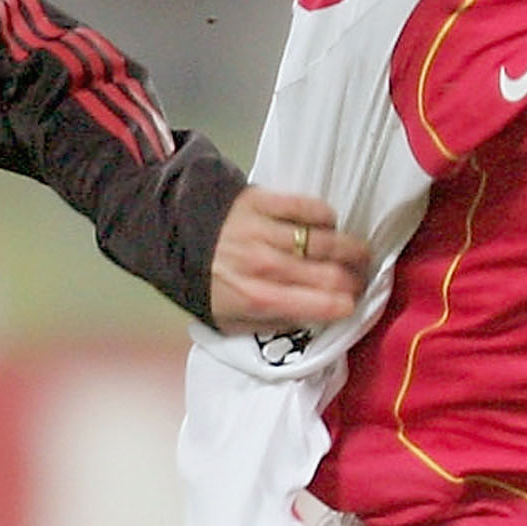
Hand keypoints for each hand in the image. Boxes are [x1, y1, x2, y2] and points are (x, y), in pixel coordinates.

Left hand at [205, 187, 371, 337]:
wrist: (165, 232)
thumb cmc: (200, 280)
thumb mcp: (228, 321)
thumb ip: (269, 324)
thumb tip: (309, 319)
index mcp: (258, 299)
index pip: (324, 305)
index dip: (347, 306)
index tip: (352, 305)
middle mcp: (265, 266)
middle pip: (332, 274)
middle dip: (355, 280)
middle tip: (361, 280)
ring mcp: (265, 231)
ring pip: (328, 241)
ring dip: (351, 250)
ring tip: (357, 255)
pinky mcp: (264, 200)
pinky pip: (311, 208)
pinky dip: (326, 218)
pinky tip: (327, 227)